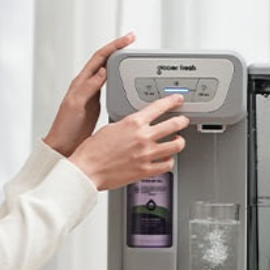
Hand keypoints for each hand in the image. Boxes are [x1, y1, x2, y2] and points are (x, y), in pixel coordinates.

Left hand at [44, 33, 135, 156]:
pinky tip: (127, 80)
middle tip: (133, 42)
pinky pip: (110, 86)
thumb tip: (102, 70)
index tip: (128, 39)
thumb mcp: (76, 105)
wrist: (63, 146)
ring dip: (119, 61)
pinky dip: (119, 78)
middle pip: (104, 60)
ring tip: (132, 56)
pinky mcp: (97, 103)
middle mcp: (87, 85)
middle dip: (118, 48)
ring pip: (108, 71)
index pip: (99, 57)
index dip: (114, 46)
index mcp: (81, 83)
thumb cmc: (65, 128)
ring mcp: (92, 94)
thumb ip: (88, 88)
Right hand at [68, 94, 188, 189]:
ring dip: (179, 141)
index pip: (159, 107)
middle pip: (174, 124)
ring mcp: (146, 154)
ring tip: (178, 140)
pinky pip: (167, 165)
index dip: (172, 101)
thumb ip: (128, 125)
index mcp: (133, 123)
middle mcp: (143, 137)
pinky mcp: (146, 170)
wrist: (87, 169)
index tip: (177, 99)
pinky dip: (169, 161)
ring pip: (176, 145)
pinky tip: (167, 159)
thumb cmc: (93, 150)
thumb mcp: (110, 128)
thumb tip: (136, 125)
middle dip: (182, 120)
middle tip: (183, 120)